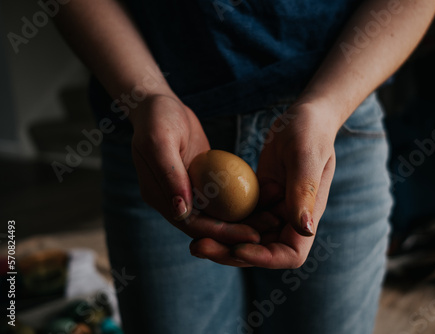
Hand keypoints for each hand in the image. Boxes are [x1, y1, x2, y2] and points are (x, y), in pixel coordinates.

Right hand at [130, 95, 259, 264]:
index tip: (252, 235)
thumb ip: (169, 175)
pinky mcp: (200, 182)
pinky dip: (241, 200)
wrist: (160, 104)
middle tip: (270, 227)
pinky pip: (223, 196)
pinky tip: (265, 198)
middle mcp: (173, 201)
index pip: (193, 225)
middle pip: (209, 225)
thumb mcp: (160, 141)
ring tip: (273, 218)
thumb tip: (181, 211)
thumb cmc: (158, 118)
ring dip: (244, 218)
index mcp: (159, 198)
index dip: (222, 233)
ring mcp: (188, 191)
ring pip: (218, 213)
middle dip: (239, 231)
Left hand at [190, 97, 338, 267]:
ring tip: (194, 239)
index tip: (237, 247)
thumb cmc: (310, 131)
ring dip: (221, 240)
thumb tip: (305, 230)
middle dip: (230, 252)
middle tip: (199, 246)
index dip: (263, 258)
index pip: (289, 254)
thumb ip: (304, 192)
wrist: (304, 115)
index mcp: (307, 216)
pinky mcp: (259, 197)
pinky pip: (239, 216)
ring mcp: (273, 209)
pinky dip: (221, 221)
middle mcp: (290, 218)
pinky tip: (197, 215)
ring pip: (246, 236)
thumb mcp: (305, 157)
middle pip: (261, 250)